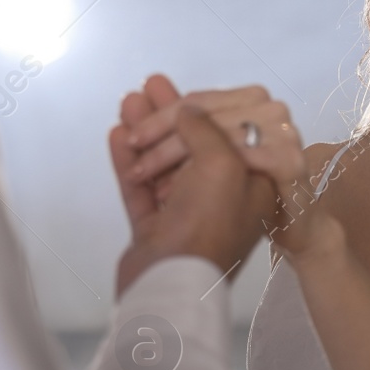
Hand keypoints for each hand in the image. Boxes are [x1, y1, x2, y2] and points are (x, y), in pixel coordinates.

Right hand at [109, 97, 279, 297]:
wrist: (170, 284)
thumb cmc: (208, 225)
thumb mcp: (222, 165)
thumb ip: (206, 129)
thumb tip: (188, 111)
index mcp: (253, 185)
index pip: (234, 135)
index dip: (211, 110)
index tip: (187, 93)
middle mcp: (224, 198)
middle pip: (196, 145)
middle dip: (172, 114)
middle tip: (150, 86)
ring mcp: (187, 215)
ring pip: (165, 163)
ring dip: (147, 131)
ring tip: (129, 100)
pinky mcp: (156, 229)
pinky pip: (141, 188)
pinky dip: (128, 161)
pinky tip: (117, 134)